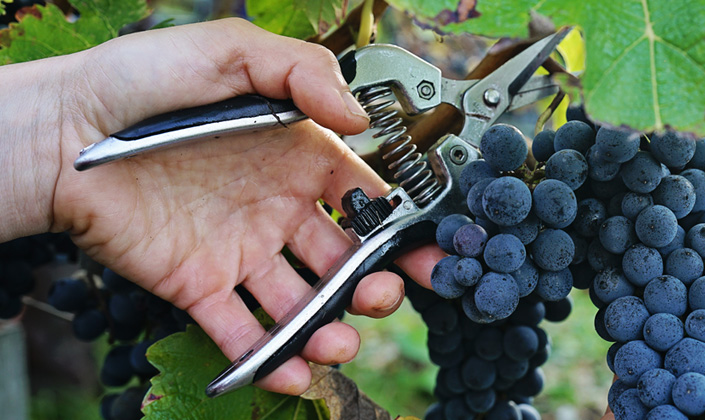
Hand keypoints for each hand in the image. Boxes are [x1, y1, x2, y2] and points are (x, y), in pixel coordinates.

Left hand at [0, 19, 444, 394]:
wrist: (59, 133)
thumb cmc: (137, 81)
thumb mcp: (230, 50)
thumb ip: (304, 72)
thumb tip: (358, 117)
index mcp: (296, 156)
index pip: (364, 197)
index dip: (397, 225)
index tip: (420, 249)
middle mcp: (276, 208)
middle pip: (344, 260)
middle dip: (373, 285)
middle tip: (381, 296)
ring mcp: (239, 251)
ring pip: (301, 303)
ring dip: (328, 328)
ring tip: (337, 340)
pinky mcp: (198, 286)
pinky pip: (241, 332)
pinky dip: (268, 359)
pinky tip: (290, 368)